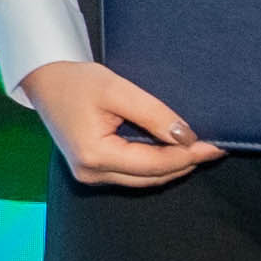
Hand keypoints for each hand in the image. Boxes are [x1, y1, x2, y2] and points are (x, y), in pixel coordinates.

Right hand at [21, 58, 219, 189]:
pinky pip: (133, 175)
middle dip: (184, 163)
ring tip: (198, 149)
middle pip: (151, 177)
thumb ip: (153, 114)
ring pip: (144, 180)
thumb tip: (186, 137)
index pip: (154, 163)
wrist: (44, 81)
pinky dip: (155, 165)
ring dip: (172, 166)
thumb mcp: (117, 90)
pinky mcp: (92, 171)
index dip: (188, 155)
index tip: (216, 145)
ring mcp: (90, 176)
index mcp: (94, 155)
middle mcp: (91, 173)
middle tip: (214, 147)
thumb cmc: (76, 80)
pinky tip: (172, 151)